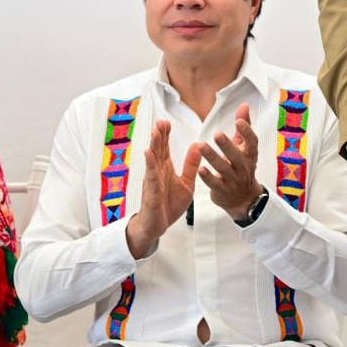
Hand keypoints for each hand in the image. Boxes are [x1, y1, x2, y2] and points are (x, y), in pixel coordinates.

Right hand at [125, 120, 201, 258]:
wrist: (158, 225)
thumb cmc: (169, 204)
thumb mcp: (186, 183)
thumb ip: (190, 165)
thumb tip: (197, 146)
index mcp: (165, 169)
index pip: (165, 148)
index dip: (166, 135)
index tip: (167, 122)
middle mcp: (157, 172)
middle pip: (158, 150)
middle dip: (159, 135)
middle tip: (161, 121)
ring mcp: (153, 181)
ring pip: (153, 160)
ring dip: (154, 145)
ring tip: (156, 131)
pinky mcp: (152, 191)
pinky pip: (151, 176)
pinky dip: (150, 164)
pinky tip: (149, 154)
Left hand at [199, 103, 264, 220]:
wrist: (244, 198)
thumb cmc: (242, 166)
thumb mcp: (245, 147)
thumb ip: (244, 126)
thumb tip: (244, 105)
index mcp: (250, 154)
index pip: (252, 142)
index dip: (247, 132)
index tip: (239, 122)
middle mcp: (243, 167)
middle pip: (236, 156)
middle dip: (227, 145)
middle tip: (217, 134)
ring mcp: (233, 180)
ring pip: (223, 168)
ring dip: (213, 157)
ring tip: (202, 146)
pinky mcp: (222, 190)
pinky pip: (214, 183)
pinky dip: (207, 177)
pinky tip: (200, 169)